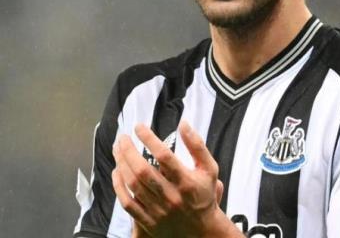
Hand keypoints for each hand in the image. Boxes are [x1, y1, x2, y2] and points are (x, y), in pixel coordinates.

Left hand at [112, 121, 242, 237]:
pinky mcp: (148, 221)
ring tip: (118, 149)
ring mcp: (158, 210)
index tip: (139, 127)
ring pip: (133, 185)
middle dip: (128, 151)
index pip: (164, 156)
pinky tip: (116, 171)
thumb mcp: (209, 168)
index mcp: (186, 181)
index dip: (149, 139)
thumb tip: (183, 124)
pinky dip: (119, 186)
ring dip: (122, 164)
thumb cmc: (204, 195)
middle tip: (123, 137)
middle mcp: (171, 196)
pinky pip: (128, 203)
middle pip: (143, 170)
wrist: (202, 231)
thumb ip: (197, 145)